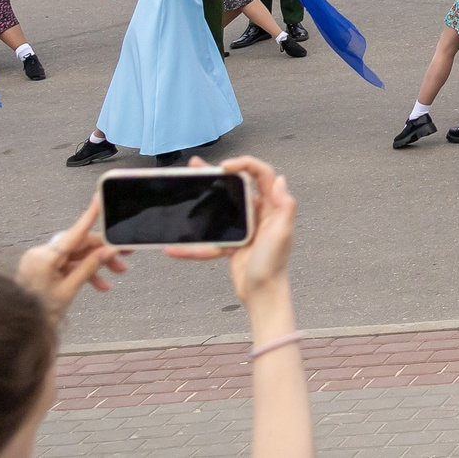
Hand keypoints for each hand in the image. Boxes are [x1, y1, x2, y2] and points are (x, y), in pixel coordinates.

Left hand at [17, 193, 129, 319]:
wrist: (17, 328)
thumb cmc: (38, 313)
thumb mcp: (69, 291)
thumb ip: (89, 268)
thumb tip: (107, 251)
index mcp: (44, 258)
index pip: (73, 233)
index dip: (89, 216)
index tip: (100, 200)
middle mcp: (40, 255)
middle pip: (79, 245)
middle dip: (102, 252)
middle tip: (124, 256)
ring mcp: (41, 261)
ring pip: (76, 255)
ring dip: (96, 264)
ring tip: (115, 274)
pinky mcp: (44, 268)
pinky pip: (68, 264)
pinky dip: (84, 272)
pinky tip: (100, 284)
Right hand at [166, 157, 297, 311]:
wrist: (262, 293)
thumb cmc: (274, 264)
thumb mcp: (282, 234)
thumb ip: (284, 207)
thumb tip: (281, 180)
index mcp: (272, 207)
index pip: (262, 176)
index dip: (245, 165)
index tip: (225, 166)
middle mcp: (258, 214)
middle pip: (237, 188)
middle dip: (218, 176)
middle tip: (197, 167)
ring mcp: (243, 228)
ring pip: (220, 209)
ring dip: (202, 198)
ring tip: (186, 186)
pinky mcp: (231, 244)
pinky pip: (208, 240)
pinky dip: (191, 245)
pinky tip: (173, 247)